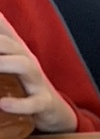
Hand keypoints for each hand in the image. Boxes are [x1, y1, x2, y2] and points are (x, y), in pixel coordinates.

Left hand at [0, 16, 76, 132]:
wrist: (55, 110)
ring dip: (3, 64)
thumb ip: (3, 43)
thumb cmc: (27, 83)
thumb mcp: (11, 60)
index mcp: (16, 49)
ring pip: (23, 65)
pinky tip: (2, 104)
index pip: (2, 28)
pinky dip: (18, 104)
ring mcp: (37, 81)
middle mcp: (27, 60)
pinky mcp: (45, 102)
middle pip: (8, 43)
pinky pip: (34, 102)